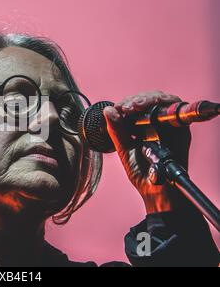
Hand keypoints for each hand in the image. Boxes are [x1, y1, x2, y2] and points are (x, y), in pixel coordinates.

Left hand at [103, 90, 192, 213]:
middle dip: (135, 100)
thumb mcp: (124, 150)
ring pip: (162, 99)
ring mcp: (169, 125)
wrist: (158, 191)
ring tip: (133, 106)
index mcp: (141, 127)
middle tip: (125, 107)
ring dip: (147, 99)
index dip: (126, 103)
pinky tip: (145, 108)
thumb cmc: (142, 173)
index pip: (135, 106)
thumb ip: (116, 131)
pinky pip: (176, 109)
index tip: (117, 108)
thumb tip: (108, 110)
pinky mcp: (181, 128)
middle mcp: (156, 123)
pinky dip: (161, 103)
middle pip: (148, 99)